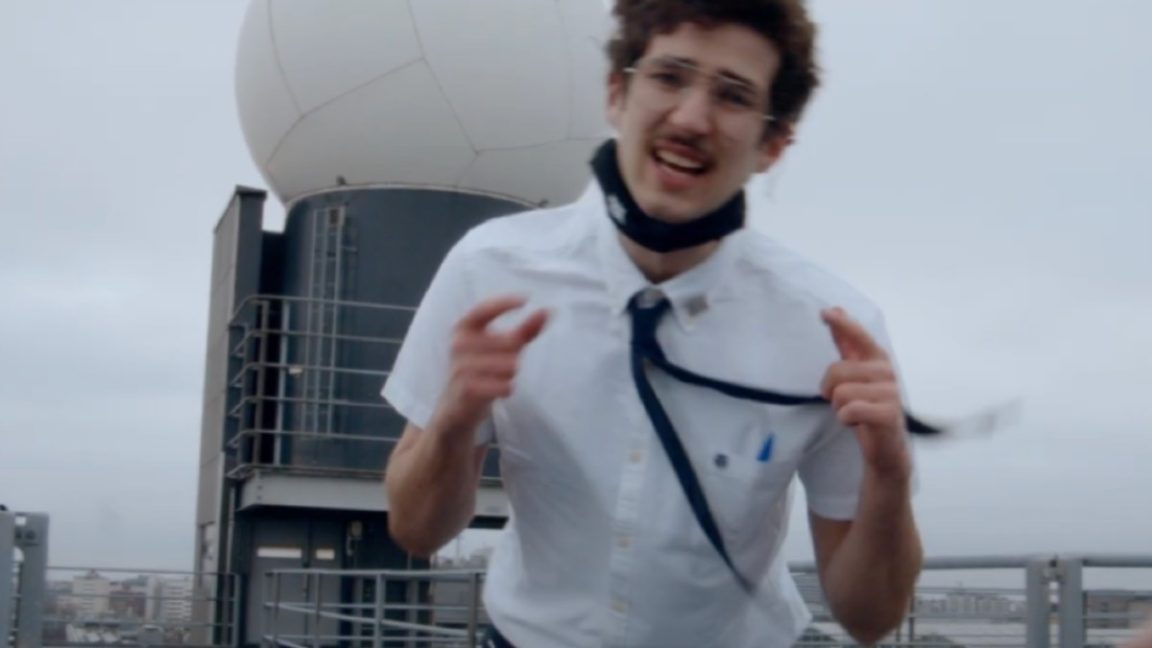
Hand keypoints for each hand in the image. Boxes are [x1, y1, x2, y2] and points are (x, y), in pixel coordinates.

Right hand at [431, 295, 548, 435]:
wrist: (456, 405)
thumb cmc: (482, 369)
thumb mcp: (500, 346)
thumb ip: (524, 330)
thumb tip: (547, 311)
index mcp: (464, 328)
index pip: (483, 309)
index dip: (503, 303)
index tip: (525, 299)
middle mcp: (458, 343)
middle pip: (508, 342)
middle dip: (515, 356)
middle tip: (502, 366)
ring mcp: (460, 366)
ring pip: (509, 365)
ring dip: (510, 375)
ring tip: (497, 378)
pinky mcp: (467, 388)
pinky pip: (504, 385)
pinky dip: (507, 388)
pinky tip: (498, 390)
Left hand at [819, 307, 910, 479]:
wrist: (886, 448)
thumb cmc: (866, 408)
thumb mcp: (854, 375)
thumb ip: (846, 345)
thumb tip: (835, 311)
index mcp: (876, 358)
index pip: (859, 336)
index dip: (843, 324)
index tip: (826, 313)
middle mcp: (886, 371)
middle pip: (837, 370)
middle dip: (829, 389)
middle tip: (838, 401)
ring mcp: (891, 392)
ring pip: (841, 392)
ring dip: (838, 407)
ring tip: (851, 413)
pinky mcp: (890, 414)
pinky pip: (851, 410)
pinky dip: (846, 418)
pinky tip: (855, 422)